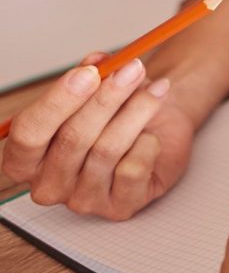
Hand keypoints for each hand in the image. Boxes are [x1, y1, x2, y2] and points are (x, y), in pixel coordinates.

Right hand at [1, 52, 191, 220]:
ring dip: (137, 112)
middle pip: (72, 139)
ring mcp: (82, 200)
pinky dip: (148, 143)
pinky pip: (133, 169)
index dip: (59, 101)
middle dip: (107, 98)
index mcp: (25, 158)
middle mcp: (48, 184)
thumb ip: (91, 75)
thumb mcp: (98, 88)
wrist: (158, 127)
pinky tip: (150, 136)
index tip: (90, 73)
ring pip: (107, 150)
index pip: (28, 133)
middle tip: (133, 70)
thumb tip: (96, 64)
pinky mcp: (118, 208)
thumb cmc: (118, 111)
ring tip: (156, 91)